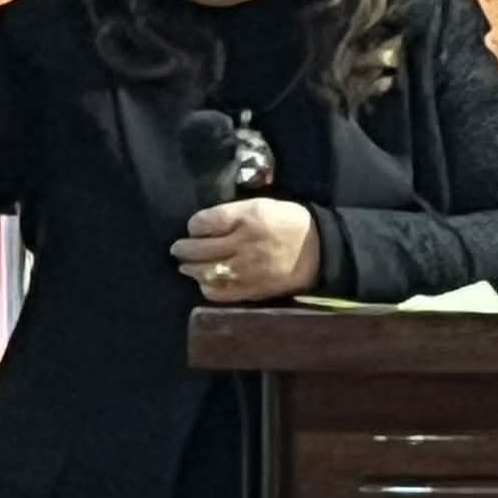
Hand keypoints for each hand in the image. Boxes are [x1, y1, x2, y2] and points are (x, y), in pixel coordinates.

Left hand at [171, 197, 320, 302]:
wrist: (319, 250)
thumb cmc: (288, 223)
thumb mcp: (262, 205)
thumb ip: (232, 214)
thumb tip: (203, 225)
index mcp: (247, 217)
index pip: (204, 222)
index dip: (193, 225)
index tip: (193, 227)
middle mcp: (244, 244)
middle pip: (199, 249)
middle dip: (183, 249)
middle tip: (178, 248)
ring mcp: (247, 270)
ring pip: (205, 272)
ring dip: (190, 269)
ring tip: (186, 266)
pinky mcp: (252, 289)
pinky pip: (220, 292)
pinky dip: (207, 287)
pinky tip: (204, 281)